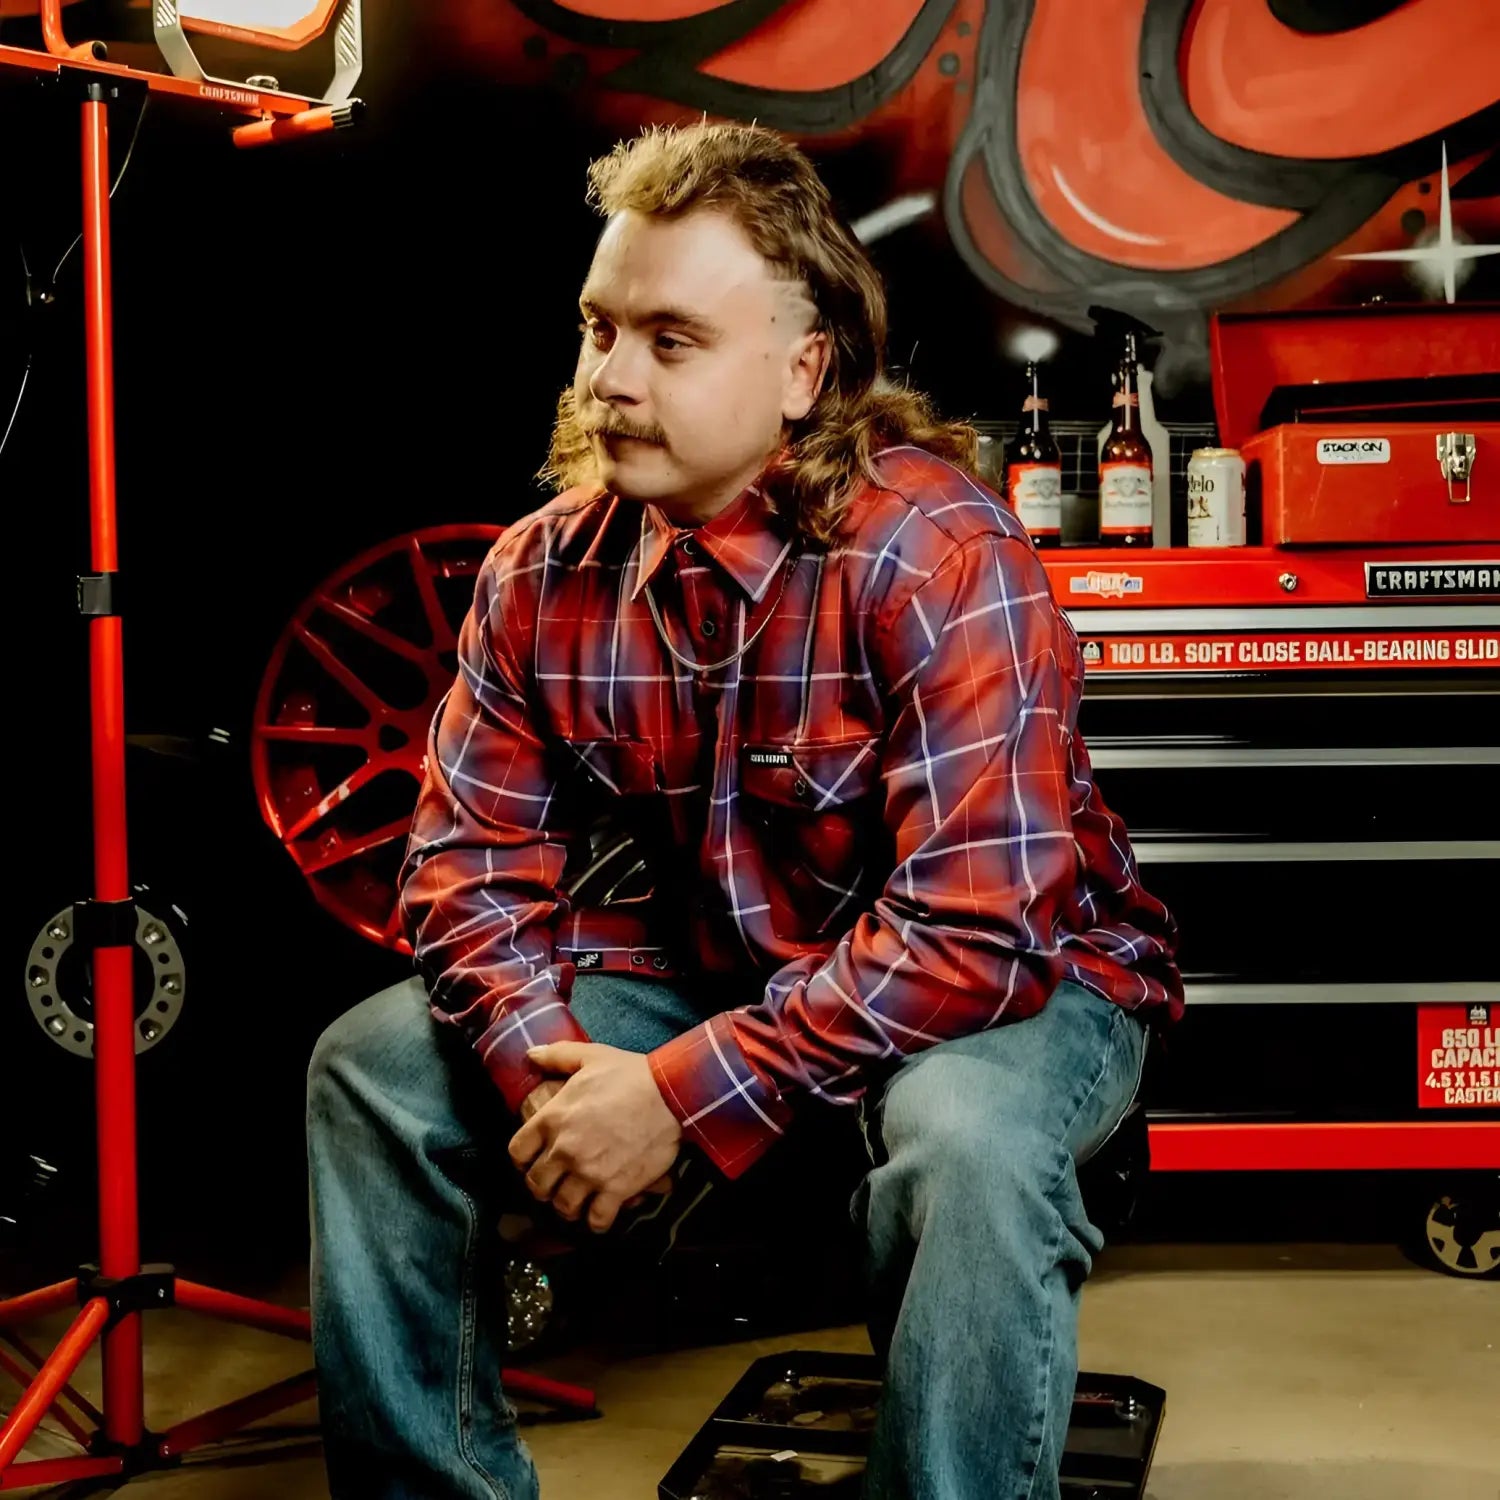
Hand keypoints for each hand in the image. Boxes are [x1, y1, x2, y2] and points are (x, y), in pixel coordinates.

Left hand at [509, 1043, 681, 1233]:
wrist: (671, 1094)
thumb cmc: (630, 1074)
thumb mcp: (590, 1056)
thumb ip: (556, 1055)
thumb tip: (530, 1054)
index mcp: (553, 1118)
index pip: (517, 1152)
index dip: (522, 1159)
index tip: (532, 1160)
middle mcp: (564, 1150)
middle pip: (537, 1186)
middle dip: (543, 1187)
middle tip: (555, 1183)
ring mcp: (589, 1173)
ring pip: (563, 1207)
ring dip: (568, 1206)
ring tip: (576, 1200)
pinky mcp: (616, 1190)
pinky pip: (596, 1220)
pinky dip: (596, 1221)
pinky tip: (600, 1213)